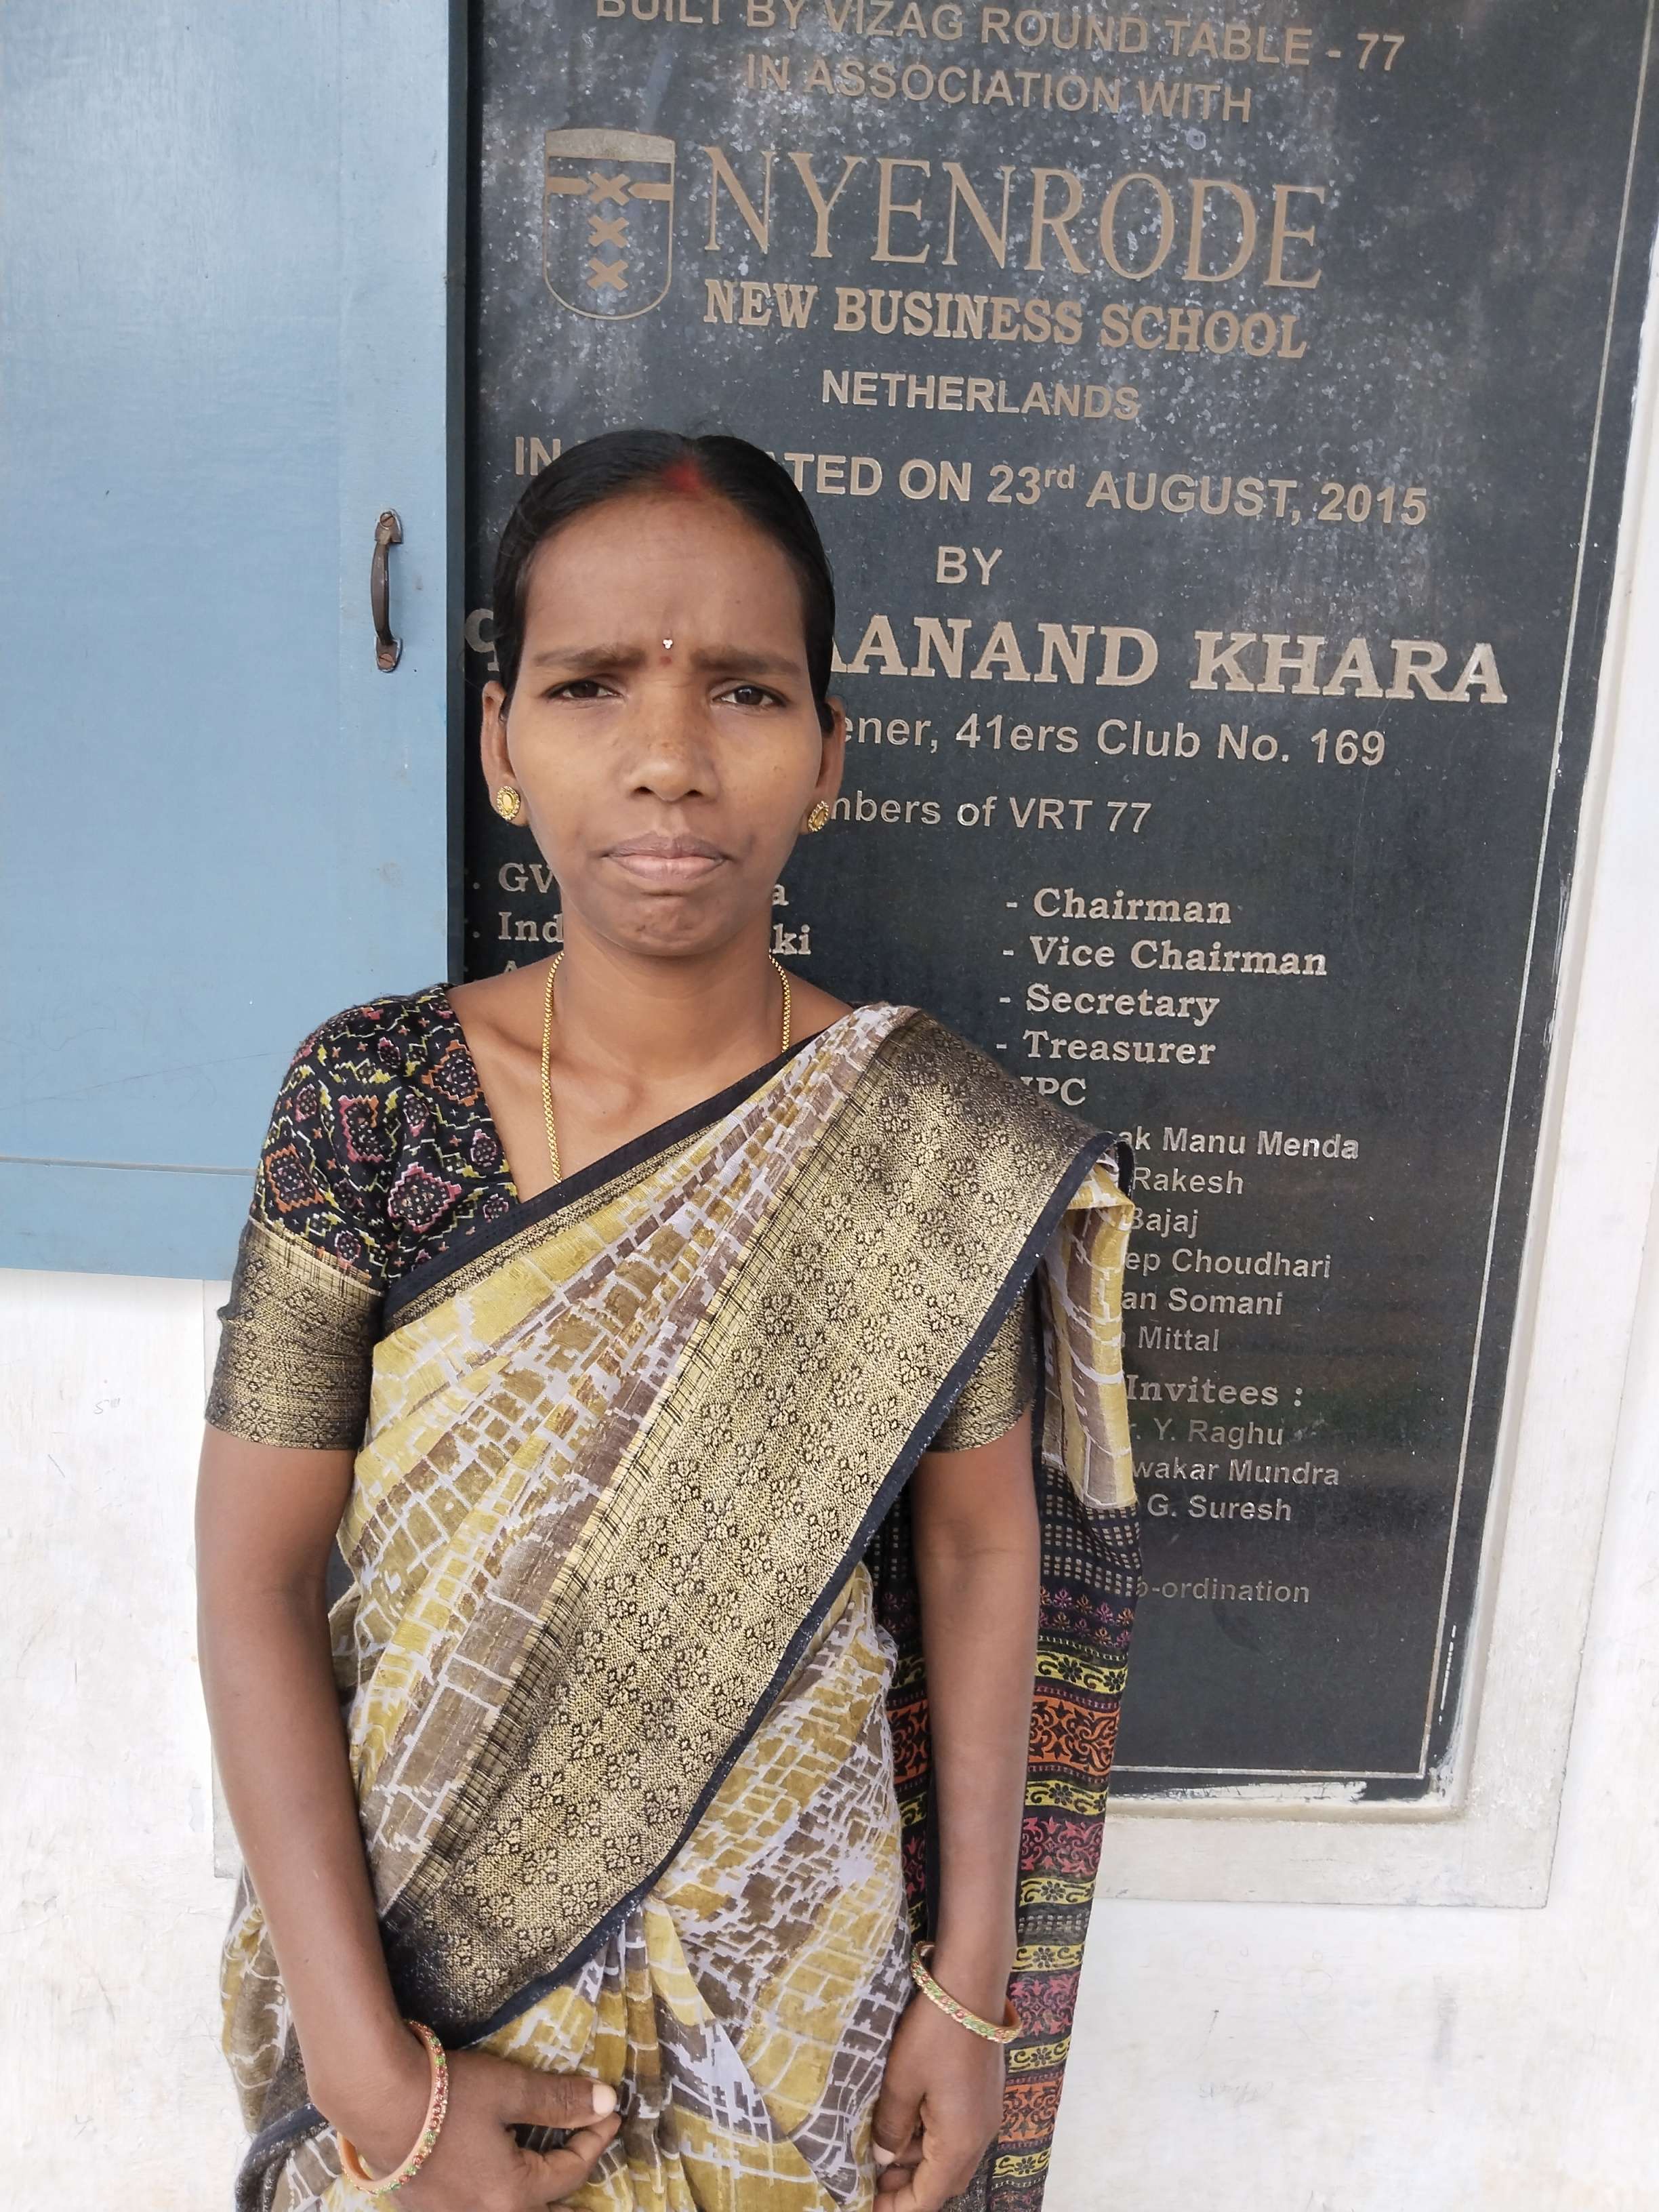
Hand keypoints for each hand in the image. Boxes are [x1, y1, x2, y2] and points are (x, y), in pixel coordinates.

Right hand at [323, 2037, 621, 2209]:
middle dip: (571, 2197)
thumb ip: (559, 2101)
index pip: (571, 2173)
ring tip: (552, 2189)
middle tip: (590, 2174)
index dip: (595, 2140)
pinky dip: (502, 2204)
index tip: (612, 2115)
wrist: (375, 2099)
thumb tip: (608, 2103)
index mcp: (512, 2196)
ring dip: (537, 2204)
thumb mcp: (511, 2090)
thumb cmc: (447, 2094)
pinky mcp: (428, 2210)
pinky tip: (500, 2188)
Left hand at [871, 1991, 1005, 2209]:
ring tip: (881, 2150)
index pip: (928, 2198)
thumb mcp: (901, 2081)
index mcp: (959, 2143)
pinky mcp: (985, 2094)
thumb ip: (891, 2127)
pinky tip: (906, 2121)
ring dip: (919, 2161)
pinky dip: (932, 2138)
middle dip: (909, 2189)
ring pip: (951, 2157)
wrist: (972, 1985)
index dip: (897, 2209)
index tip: (867, 2205)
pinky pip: (958, 2133)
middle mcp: (979, 2137)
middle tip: (871, 2180)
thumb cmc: (933, 2034)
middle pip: (943, 2183)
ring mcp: (985, 2115)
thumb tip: (885, 2159)